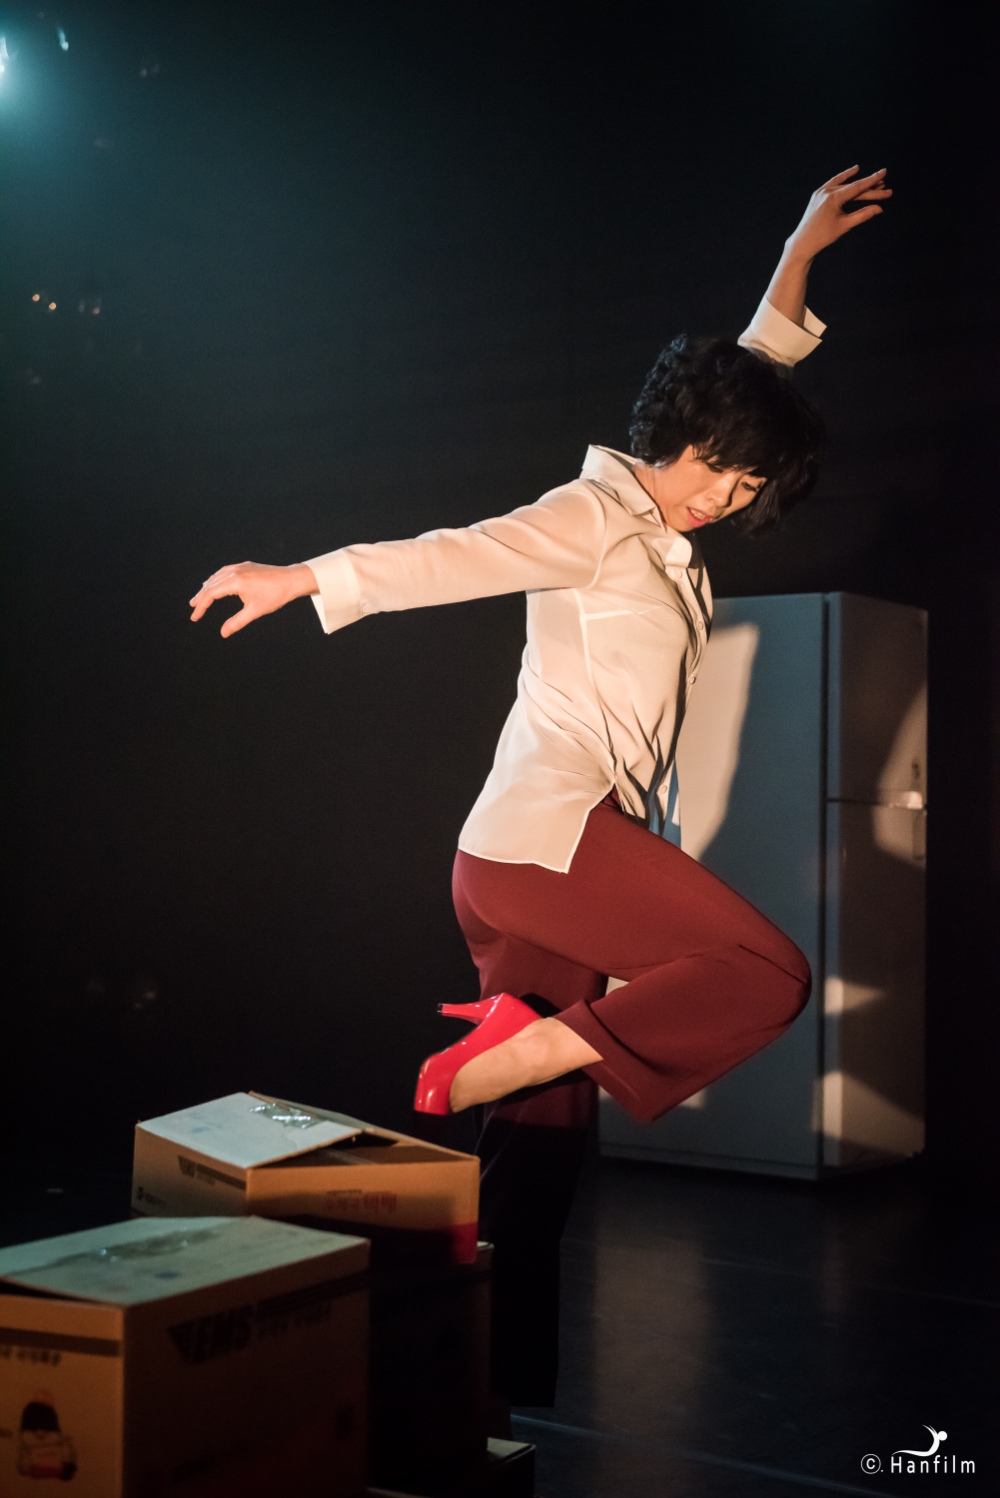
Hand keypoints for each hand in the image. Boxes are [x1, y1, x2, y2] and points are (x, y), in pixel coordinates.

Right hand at [189, 561, 316, 636]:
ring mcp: (240, 566)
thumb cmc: (275, 596)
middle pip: (211, 584)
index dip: (201, 606)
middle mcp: (234, 571)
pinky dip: (217, 579)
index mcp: (235, 581)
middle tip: (192, 607)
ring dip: (207, 587)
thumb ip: (237, 622)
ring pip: (217, 576)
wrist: (292, 580)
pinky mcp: (246, 565)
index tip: (195, 617)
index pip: (211, 594)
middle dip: (201, 597)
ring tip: (200, 596)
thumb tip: (223, 633)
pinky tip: (216, 584)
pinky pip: (225, 572)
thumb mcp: (255, 611)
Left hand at [786, 165, 891, 263]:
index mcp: (833, 198)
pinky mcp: (818, 194)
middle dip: (871, 189)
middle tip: (886, 188)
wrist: (802, 242)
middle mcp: (826, 191)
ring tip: (876, 182)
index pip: (857, 187)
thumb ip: (863, 215)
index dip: (872, 180)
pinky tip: (854, 170)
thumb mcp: (845, 225)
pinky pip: (834, 182)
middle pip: (853, 188)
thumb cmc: (823, 237)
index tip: (884, 172)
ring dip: (860, 184)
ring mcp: (821, 192)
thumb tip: (879, 208)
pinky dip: (844, 178)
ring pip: (845, 185)